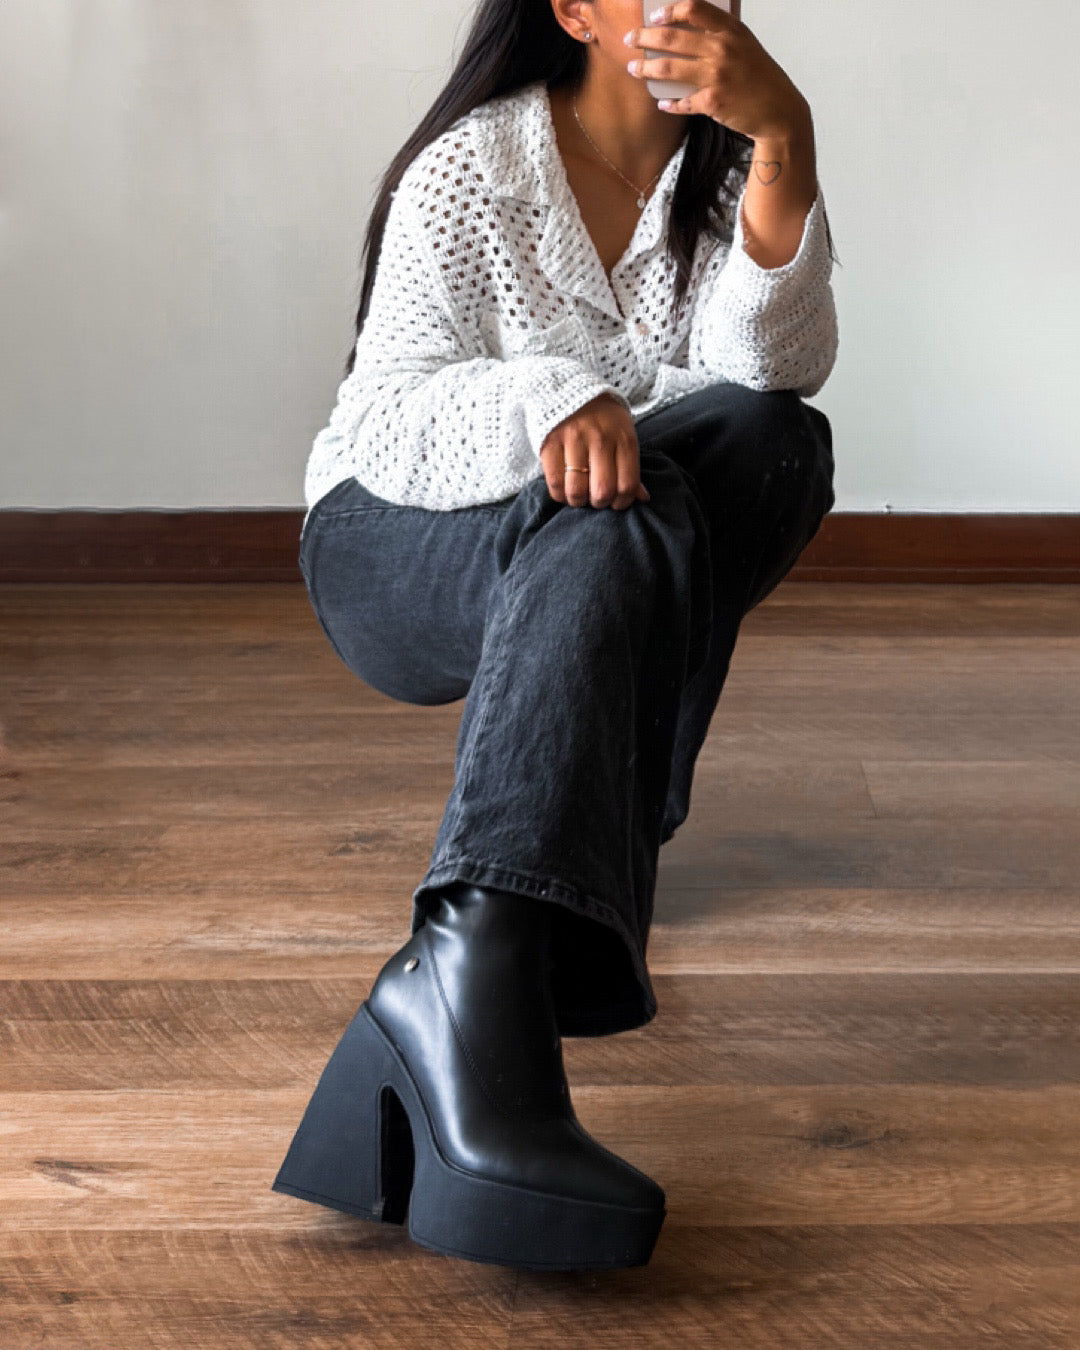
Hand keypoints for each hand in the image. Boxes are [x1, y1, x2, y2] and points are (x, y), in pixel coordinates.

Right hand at [539, 393, 651, 509]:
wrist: (568, 387)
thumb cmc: (602, 418)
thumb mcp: (623, 435)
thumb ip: (631, 468)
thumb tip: (643, 499)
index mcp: (624, 439)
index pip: (627, 485)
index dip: (621, 503)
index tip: (615, 502)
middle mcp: (600, 439)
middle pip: (602, 491)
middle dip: (598, 504)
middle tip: (595, 499)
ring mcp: (574, 440)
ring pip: (577, 490)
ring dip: (578, 501)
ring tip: (578, 495)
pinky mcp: (550, 442)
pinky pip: (555, 481)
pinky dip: (559, 494)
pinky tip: (564, 490)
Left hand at [625, 0, 810, 142]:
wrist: (779, 111)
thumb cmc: (760, 77)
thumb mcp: (746, 45)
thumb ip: (721, 34)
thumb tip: (688, 28)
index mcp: (730, 31)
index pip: (695, 8)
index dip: (670, 10)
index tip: (654, 17)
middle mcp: (722, 49)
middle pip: (672, 38)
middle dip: (645, 37)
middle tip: (630, 39)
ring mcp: (716, 76)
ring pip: (669, 69)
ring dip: (646, 69)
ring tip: (633, 69)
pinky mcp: (712, 102)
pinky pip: (681, 102)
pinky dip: (669, 103)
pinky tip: (662, 103)